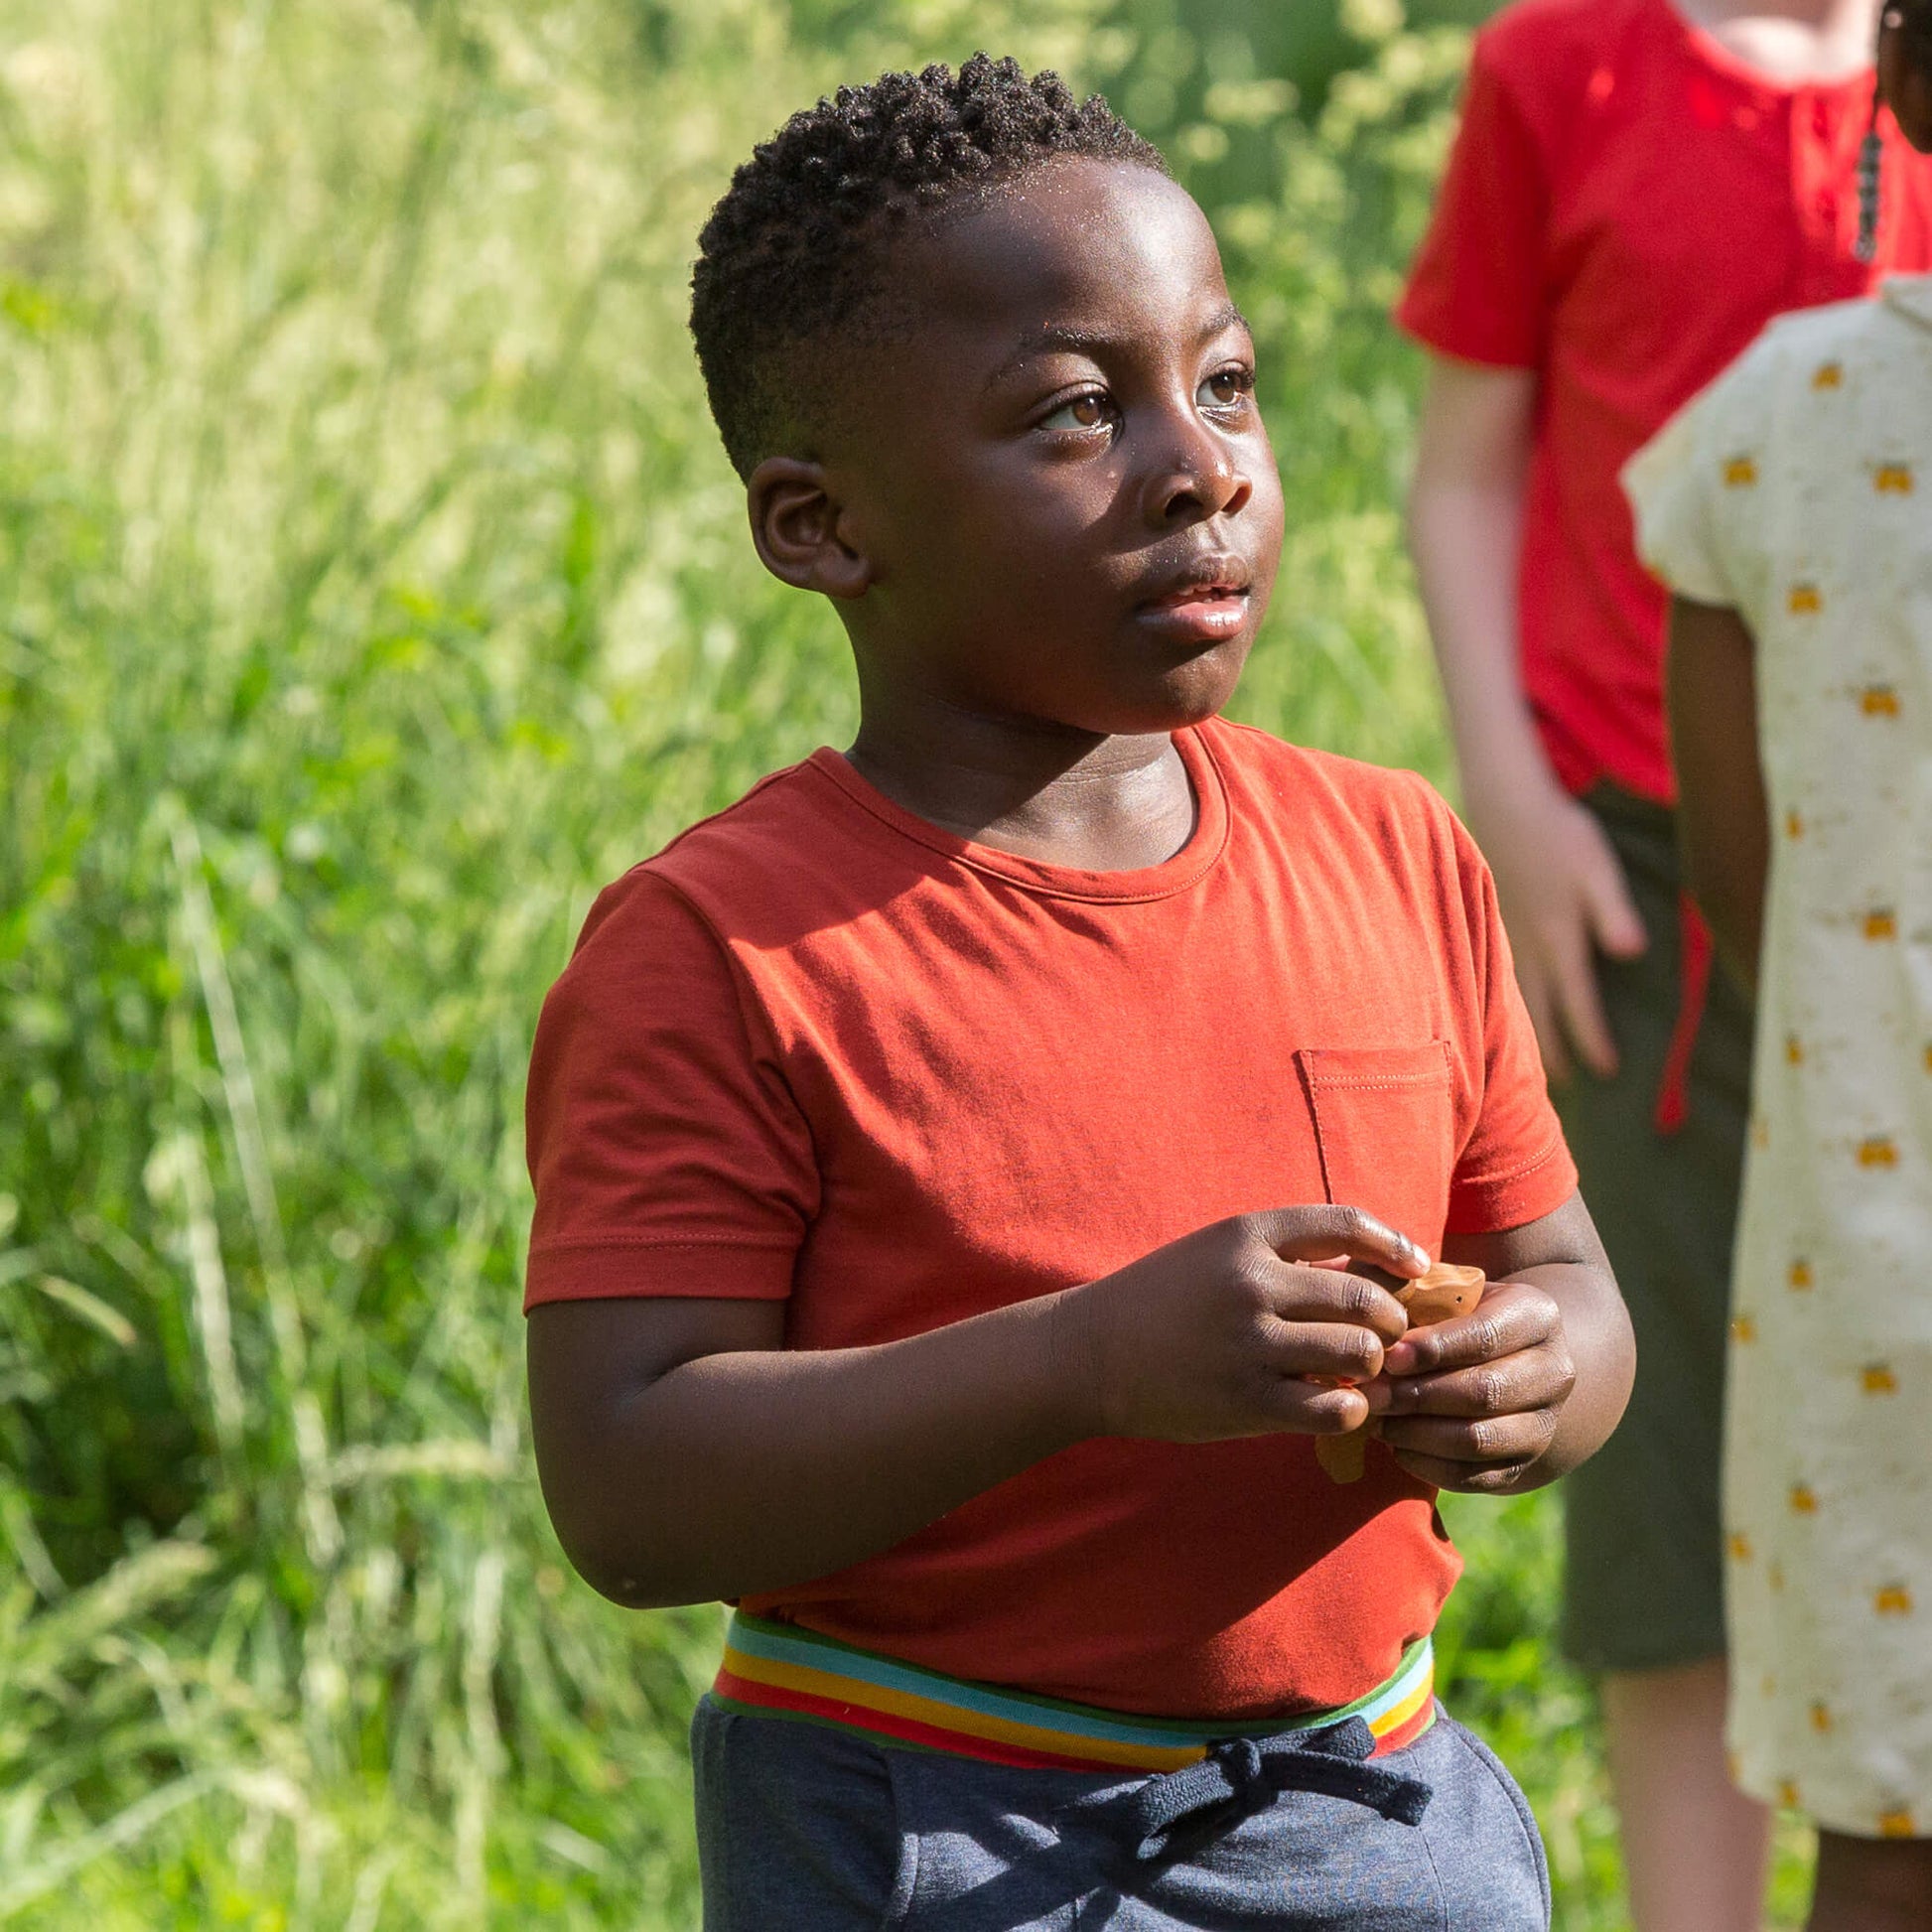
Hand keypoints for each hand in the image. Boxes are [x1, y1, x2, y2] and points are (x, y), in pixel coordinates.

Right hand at [1059, 1206, 1428, 1444]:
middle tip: (1386, 1337)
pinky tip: (1337, 1403)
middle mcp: (1252, 1283)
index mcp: (1246, 1234)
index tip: (1414, 1265)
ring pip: (1360, 1352)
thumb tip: (1374, 1272)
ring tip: (1362, 1373)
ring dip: (1373, 1367)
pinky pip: (1335, 1406)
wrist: (1090, 1354)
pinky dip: (1351, 1408)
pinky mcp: (1247, 1400)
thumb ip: (1286, 1258)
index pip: (1347, 1223)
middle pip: (1367, 1299)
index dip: (1394, 1245)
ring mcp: (1250, 1343)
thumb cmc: (1164, 1300)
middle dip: (1391, 1322)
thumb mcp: (1216, 1254)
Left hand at [1367, 1280, 1577, 1492]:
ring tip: (1376, 1419)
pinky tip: (1396, 1445)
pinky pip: (1474, 1476)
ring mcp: (1543, 1424)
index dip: (1433, 1349)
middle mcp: (1553, 1372)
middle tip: (1370, 1393)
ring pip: (1479, 1439)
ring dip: (1418, 1433)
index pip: (1485, 1336)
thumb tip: (1371, 1315)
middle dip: (1417, 1396)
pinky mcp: (1523, 1465)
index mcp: (1537, 1316)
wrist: (1503, 1358)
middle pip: (1484, 1392)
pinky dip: (1428, 1465)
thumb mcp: (1442, 1287)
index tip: (1388, 1356)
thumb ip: (1408, 1289)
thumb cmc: (1454, 1313)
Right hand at [1464, 772, 1645, 1081]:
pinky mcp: (1494, 925)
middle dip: (1554, 1052)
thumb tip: (1633, 953)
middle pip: (1541, 1014)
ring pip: (1517, 999)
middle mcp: (1530, 948)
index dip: (1594, 1040)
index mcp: (1560, 939)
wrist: (1504, 804)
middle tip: (1568, 1086)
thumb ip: (1613, 912)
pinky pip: (1501, 978)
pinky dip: (1508, 1003)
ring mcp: (1506, 938)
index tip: (1609, 1072)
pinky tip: (1511, 1008)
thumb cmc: (1559, 834)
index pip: (1578, 1003)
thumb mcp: (1597, 868)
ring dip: (1528, 1032)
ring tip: (1535, 1061)